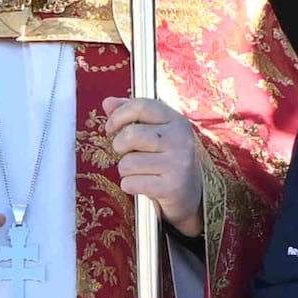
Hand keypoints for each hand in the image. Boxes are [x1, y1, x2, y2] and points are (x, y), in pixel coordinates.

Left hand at [96, 97, 203, 237]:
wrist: (190, 194)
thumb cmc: (166, 159)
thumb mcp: (154, 132)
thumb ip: (131, 115)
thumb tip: (107, 102)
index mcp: (176, 120)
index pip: (141, 106)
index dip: (118, 115)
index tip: (111, 127)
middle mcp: (180, 139)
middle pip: (130, 135)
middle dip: (119, 146)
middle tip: (128, 153)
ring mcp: (178, 163)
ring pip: (128, 162)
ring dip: (126, 170)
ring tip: (140, 172)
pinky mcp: (171, 186)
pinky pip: (131, 183)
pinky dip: (130, 186)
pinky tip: (143, 185)